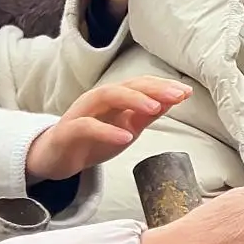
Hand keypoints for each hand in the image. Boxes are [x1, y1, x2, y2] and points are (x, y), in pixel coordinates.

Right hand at [25, 77, 191, 183]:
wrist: (56, 158)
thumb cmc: (94, 140)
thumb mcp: (126, 129)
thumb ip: (146, 116)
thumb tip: (173, 101)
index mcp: (115, 97)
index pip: (141, 85)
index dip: (164, 87)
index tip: (186, 92)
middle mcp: (99, 99)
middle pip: (127, 85)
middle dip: (154, 89)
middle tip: (177, 96)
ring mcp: (82, 112)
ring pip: (106, 96)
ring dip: (133, 100)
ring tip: (155, 109)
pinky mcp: (68, 131)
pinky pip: (88, 126)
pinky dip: (107, 130)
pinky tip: (125, 136)